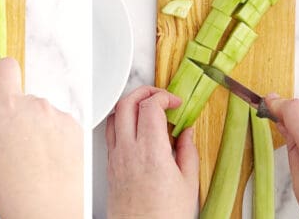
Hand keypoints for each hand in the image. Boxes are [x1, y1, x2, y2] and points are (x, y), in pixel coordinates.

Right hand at [0, 58, 82, 217]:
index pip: (5, 68)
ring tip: (36, 159)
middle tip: (17, 146)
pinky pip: (61, 126)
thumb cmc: (13, 187)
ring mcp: (58, 116)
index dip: (3, 75)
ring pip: (44, 115)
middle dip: (21, 116)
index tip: (3, 81)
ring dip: (40, 130)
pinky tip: (51, 161)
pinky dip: (57, 140)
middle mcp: (35, 105)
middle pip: (25, 99)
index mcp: (6, 107)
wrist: (45, 208)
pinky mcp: (76, 128)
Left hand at [106, 86, 197, 217]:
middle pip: (127, 103)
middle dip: (145, 92)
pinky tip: (138, 129)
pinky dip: (123, 121)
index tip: (176, 102)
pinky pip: (111, 133)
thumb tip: (186, 131)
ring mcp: (115, 156)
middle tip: (161, 96)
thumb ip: (187, 151)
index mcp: (151, 152)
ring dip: (130, 104)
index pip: (150, 107)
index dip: (164, 97)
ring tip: (149, 109)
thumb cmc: (164, 215)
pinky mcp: (110, 164)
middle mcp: (128, 150)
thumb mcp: (188, 182)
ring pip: (115, 116)